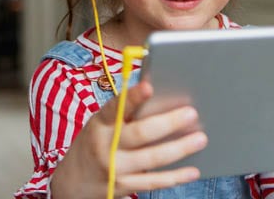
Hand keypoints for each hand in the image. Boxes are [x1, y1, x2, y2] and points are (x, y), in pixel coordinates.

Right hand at [51, 81, 206, 198]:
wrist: (73, 182)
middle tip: (191, 114)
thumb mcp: (101, 125)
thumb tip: (156, 93)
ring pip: (151, 158)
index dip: (132, 97)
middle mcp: (106, 146)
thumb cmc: (96, 143)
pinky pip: (153, 182)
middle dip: (168, 123)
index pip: (116, 107)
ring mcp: (114, 168)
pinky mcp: (123, 186)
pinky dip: (175, 177)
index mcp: (100, 123)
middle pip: (140, 134)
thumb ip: (123, 113)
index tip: (149, 87)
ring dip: (179, 149)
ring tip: (200, 138)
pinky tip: (192, 171)